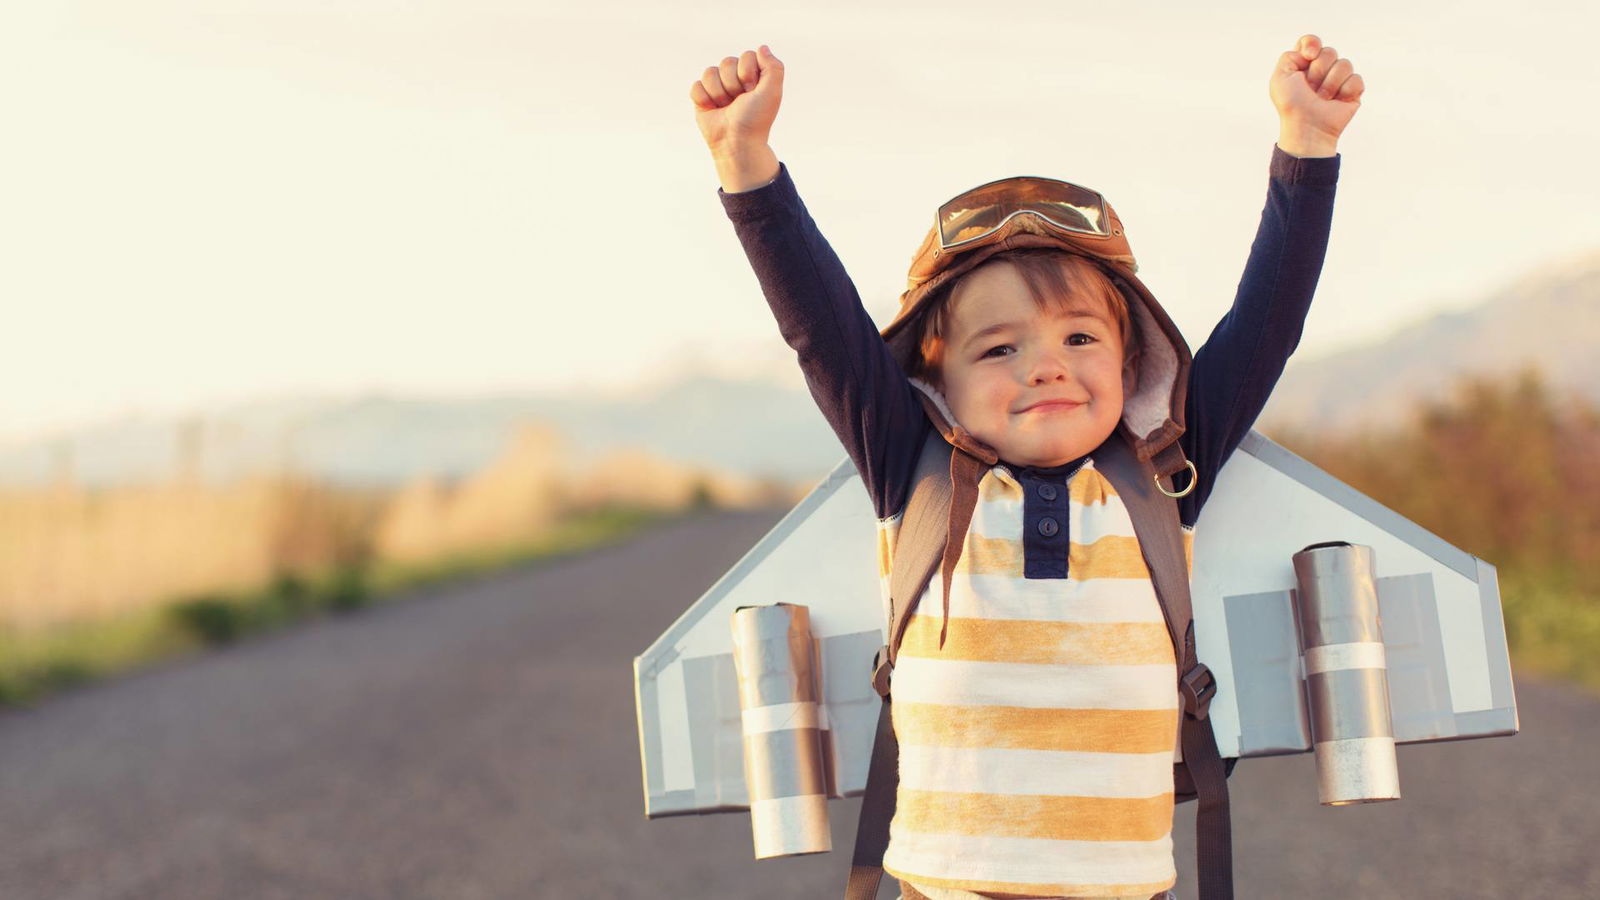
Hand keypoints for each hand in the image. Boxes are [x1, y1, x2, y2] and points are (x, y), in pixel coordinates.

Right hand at [690, 45, 783, 163]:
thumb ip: (773, 67)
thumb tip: (762, 47)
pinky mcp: (702, 97)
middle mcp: (735, 79)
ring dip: (718, 93)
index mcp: (753, 75)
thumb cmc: (756, 119)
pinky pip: (697, 86)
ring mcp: (717, 87)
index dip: (748, 73)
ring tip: (725, 107)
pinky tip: (712, 110)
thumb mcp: (772, 92)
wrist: (736, 143)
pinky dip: (704, 99)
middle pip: (727, 62)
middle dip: (733, 84)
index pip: (747, 56)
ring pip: (710, 72)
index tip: (752, 92)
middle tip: (739, 102)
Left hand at [1269, 34, 1364, 156]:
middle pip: (1329, 51)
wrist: (1307, 126)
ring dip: (1329, 84)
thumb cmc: (1292, 105)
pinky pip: (1356, 78)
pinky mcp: (1353, 89)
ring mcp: (1339, 78)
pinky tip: (1336, 102)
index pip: (1311, 41)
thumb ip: (1289, 56)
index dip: (1312, 44)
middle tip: (1310, 89)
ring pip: (1344, 64)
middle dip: (1318, 71)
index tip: (1308, 56)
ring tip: (1322, 98)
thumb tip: (1311, 51)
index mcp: (1303, 64)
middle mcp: (1322, 69)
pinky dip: (1344, 91)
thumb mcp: (1280, 78)